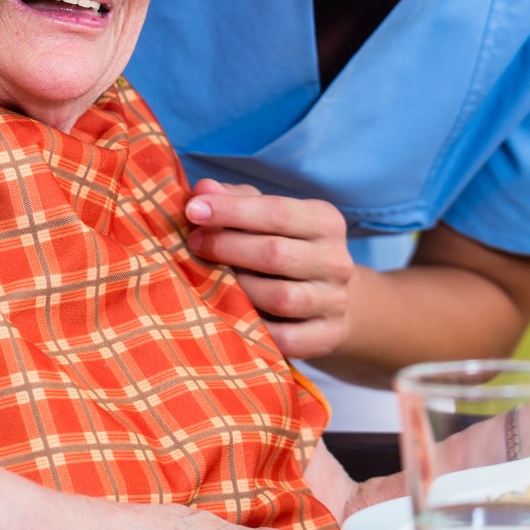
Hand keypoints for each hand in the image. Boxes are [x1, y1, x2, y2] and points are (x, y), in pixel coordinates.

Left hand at [184, 179, 353, 358]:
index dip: (231, 210)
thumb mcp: (269, 216)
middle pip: (276, 254)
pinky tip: (230, 316)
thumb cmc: (286, 246)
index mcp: (325, 221)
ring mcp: (334, 301)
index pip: (276, 211)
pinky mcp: (327, 337)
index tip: (193, 210)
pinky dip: (254, 329)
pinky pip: (285, 339)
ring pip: (280, 297)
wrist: (331, 298)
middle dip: (227, 247)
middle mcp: (336, 260)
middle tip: (194, 243)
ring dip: (237, 289)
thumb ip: (236, 200)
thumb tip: (203, 190)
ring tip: (209, 280)